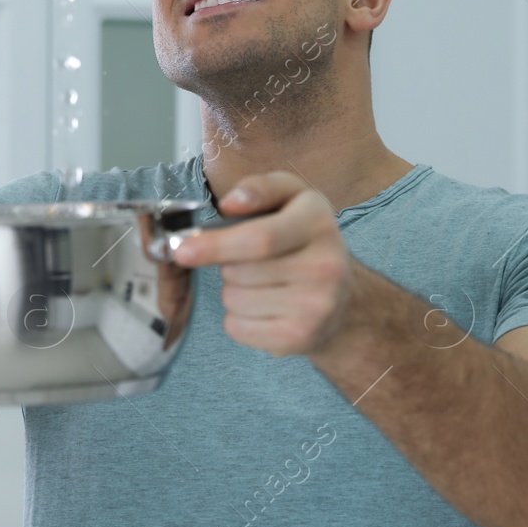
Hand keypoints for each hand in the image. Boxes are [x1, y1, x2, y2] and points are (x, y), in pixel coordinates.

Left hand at [173, 172, 358, 356]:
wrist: (344, 299)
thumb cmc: (304, 240)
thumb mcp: (291, 198)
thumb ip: (260, 188)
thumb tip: (230, 204)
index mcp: (318, 223)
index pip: (259, 238)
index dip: (216, 245)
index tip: (183, 250)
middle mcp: (325, 266)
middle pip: (239, 271)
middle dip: (227, 265)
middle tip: (249, 262)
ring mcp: (315, 307)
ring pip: (234, 300)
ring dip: (234, 292)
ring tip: (262, 285)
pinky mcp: (300, 338)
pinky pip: (238, 328)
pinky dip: (239, 319)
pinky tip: (264, 309)